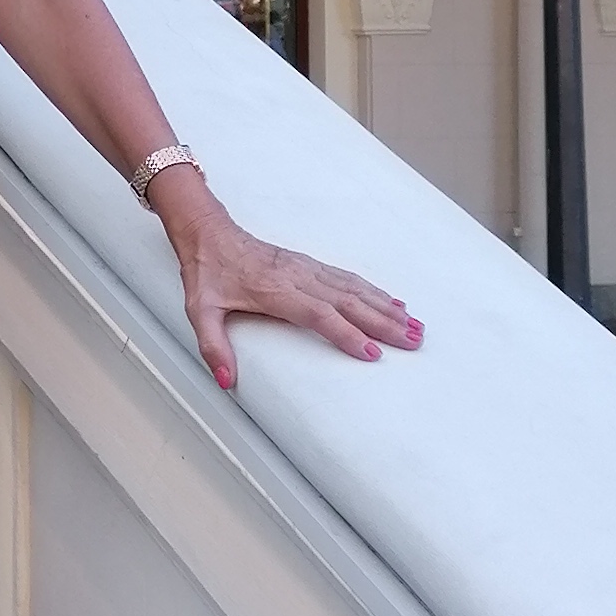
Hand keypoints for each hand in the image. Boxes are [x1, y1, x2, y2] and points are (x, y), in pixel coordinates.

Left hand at [152, 171, 420, 392]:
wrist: (210, 233)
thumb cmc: (208, 273)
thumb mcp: (200, 312)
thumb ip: (213, 347)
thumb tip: (226, 381)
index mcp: (275, 290)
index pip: (318, 314)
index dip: (346, 333)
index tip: (372, 352)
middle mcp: (298, 278)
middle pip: (349, 302)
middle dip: (384, 323)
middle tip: (413, 342)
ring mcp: (308, 269)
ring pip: (355, 289)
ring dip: (387, 308)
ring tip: (415, 326)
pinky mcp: (311, 265)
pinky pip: (349, 279)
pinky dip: (375, 291)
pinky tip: (394, 302)